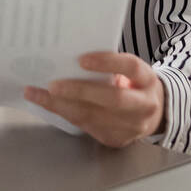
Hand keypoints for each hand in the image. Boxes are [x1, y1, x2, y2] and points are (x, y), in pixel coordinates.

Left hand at [22, 51, 165, 147]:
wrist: (155, 114)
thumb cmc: (133, 83)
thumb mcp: (130, 70)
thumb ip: (109, 62)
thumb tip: (69, 51)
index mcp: (147, 80)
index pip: (131, 67)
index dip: (107, 62)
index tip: (82, 59)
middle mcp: (144, 105)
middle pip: (112, 99)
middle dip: (79, 91)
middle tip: (52, 84)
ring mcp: (132, 126)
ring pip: (94, 117)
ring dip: (60, 105)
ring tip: (35, 93)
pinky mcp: (116, 139)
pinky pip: (86, 126)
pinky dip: (63, 113)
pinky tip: (46, 104)